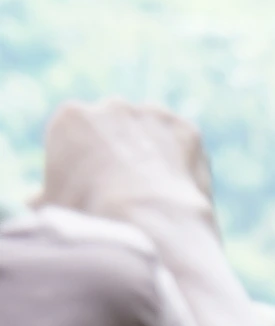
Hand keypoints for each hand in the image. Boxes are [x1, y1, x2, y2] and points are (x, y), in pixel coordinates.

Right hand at [39, 101, 219, 230]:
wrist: (147, 219)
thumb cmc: (91, 213)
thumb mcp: (54, 205)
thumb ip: (47, 193)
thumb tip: (38, 199)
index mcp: (71, 117)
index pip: (75, 133)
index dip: (82, 159)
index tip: (89, 183)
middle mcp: (112, 106)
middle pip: (113, 126)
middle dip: (116, 149)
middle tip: (122, 186)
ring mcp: (152, 114)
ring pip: (149, 131)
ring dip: (149, 150)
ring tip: (150, 190)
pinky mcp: (186, 128)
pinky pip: (180, 142)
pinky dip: (179, 159)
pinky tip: (173, 186)